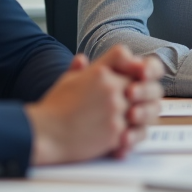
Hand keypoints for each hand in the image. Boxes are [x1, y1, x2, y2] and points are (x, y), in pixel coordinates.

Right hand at [26, 45, 162, 164]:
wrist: (45, 134)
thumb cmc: (54, 109)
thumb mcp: (66, 81)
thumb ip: (79, 70)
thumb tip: (82, 59)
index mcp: (99, 72)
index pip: (125, 55)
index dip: (133, 61)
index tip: (135, 72)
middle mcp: (111, 88)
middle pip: (144, 82)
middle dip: (145, 90)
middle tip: (138, 98)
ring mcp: (116, 110)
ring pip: (146, 108)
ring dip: (143, 113)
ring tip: (133, 118)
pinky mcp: (117, 133)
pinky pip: (138, 131)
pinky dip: (134, 134)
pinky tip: (126, 135)